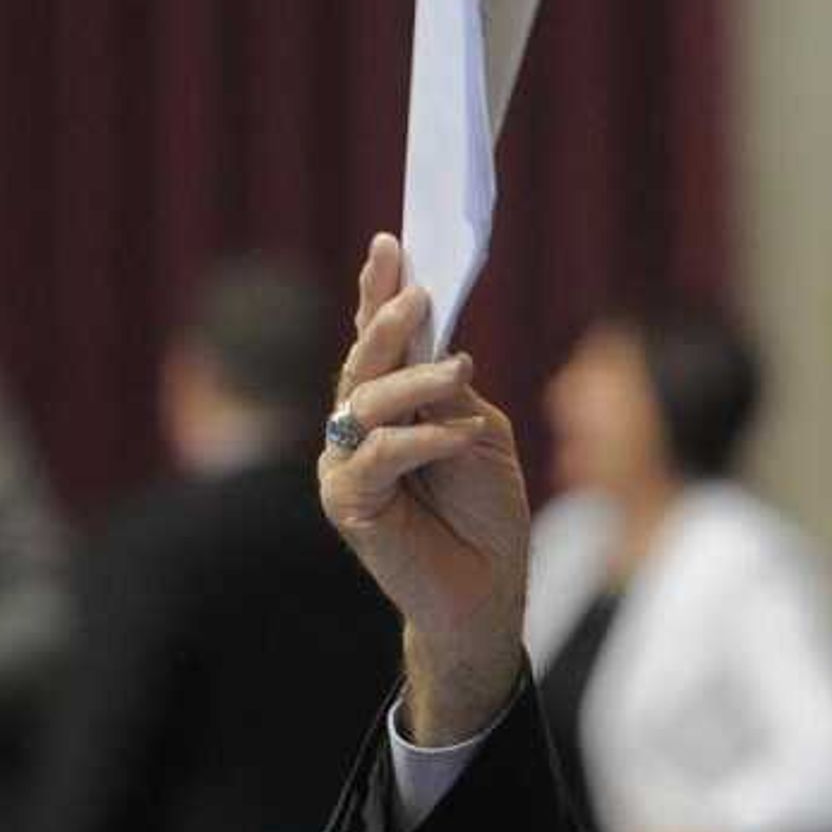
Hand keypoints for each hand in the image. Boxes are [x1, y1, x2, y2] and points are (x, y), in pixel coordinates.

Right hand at [318, 234, 531, 743]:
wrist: (486, 589)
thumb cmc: (486, 512)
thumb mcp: (479, 435)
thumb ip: (450, 392)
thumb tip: (435, 347)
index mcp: (390, 404)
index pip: (379, 339)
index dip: (379, 291)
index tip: (391, 243)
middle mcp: (357, 428)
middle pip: (363, 361)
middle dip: (386, 321)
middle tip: (416, 293)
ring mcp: (345, 465)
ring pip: (365, 402)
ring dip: (416, 382)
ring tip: (461, 371)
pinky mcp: (347, 504)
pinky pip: (377, 456)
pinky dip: (421, 440)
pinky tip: (459, 436)